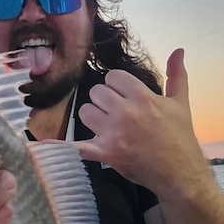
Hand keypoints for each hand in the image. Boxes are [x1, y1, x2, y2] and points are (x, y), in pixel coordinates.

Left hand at [74, 49, 209, 198]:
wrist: (179, 173)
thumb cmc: (179, 137)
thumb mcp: (180, 104)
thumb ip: (176, 75)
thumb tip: (178, 50)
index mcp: (143, 98)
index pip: (113, 77)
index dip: (117, 85)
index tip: (125, 96)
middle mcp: (126, 113)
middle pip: (96, 92)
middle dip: (104, 100)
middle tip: (117, 112)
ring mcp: (113, 134)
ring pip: (85, 112)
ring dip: (93, 117)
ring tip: (108, 126)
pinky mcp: (105, 153)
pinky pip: (76, 147)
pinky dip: (61, 147)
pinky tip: (43, 145)